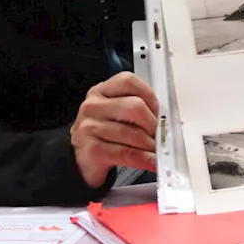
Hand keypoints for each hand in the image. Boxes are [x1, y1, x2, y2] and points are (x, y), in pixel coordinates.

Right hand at [70, 72, 159, 188]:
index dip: (149, 95)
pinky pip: (126, 153)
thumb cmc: (103, 133)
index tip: (158, 110)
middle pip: (135, 107)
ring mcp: (90, 128)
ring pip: (132, 133)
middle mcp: (93, 106)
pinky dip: (144, 159)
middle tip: (158, 134)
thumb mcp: (114, 113)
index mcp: (101, 91)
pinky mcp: (92, 150)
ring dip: (150, 144)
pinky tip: (152, 162)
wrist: (80, 159)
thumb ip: (135, 108)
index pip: (128, 82)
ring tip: (157, 150)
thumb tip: (163, 118)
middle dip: (152, 123)